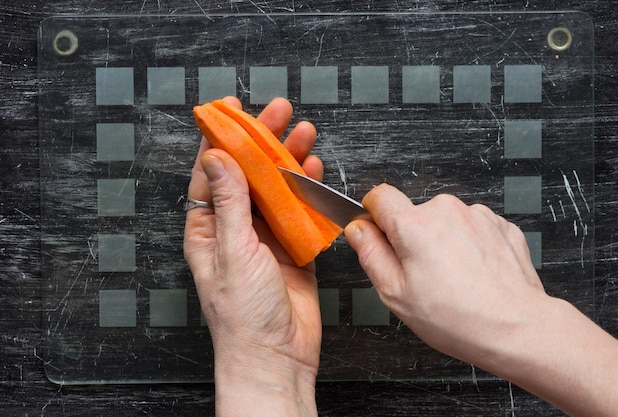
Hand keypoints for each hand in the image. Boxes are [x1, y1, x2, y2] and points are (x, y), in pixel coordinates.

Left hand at [184, 97, 320, 416]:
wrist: (276, 356)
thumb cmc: (244, 315)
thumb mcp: (233, 251)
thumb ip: (230, 203)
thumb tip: (220, 158)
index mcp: (209, 228)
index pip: (214, 172)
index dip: (223, 138)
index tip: (231, 109)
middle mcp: (236, 229)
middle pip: (250, 173)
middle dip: (264, 140)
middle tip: (280, 111)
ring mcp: (266, 238)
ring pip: (277, 188)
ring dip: (290, 160)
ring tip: (304, 132)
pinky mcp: (293, 249)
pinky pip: (300, 211)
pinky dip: (308, 190)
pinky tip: (314, 171)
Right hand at [345, 185, 617, 416]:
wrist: (517, 328)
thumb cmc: (457, 318)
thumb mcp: (395, 294)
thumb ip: (370, 253)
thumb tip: (357, 229)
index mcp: (414, 225)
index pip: (380, 196)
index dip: (374, 215)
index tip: (379, 234)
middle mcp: (446, 210)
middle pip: (414, 214)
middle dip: (413, 238)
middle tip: (423, 277)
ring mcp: (478, 215)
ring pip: (445, 222)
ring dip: (444, 243)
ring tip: (455, 280)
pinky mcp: (501, 225)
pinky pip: (473, 229)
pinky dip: (470, 247)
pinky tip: (475, 276)